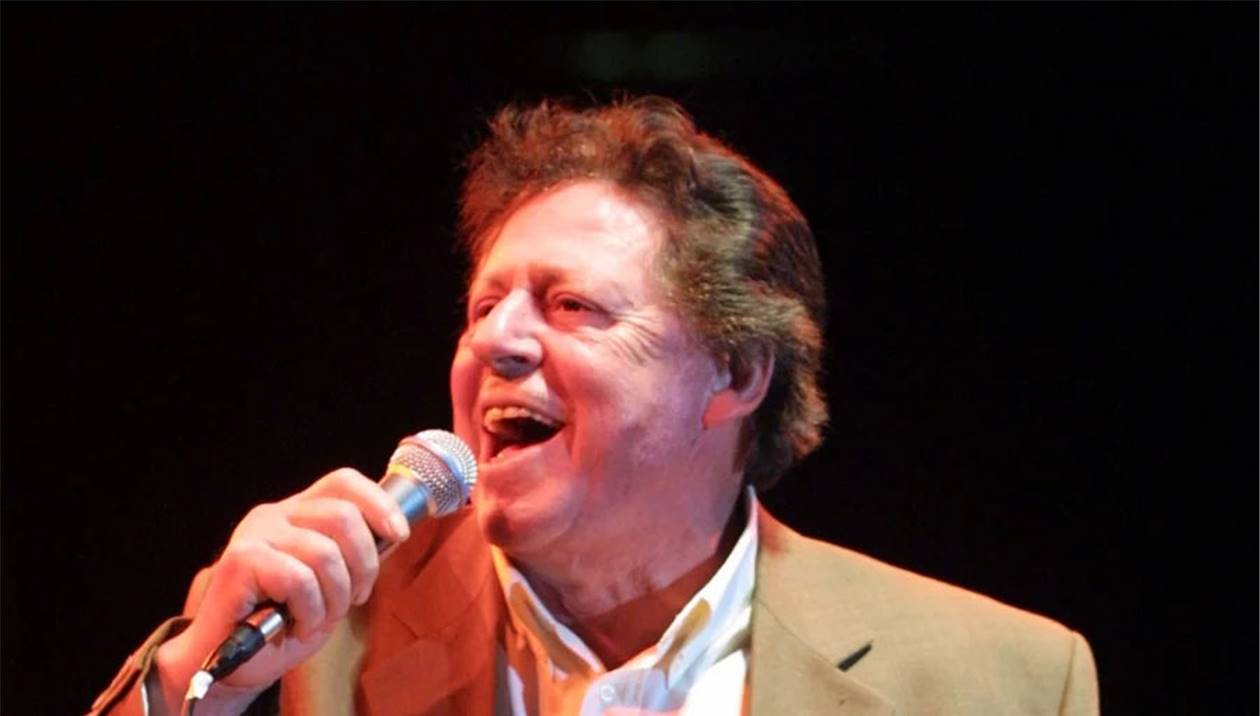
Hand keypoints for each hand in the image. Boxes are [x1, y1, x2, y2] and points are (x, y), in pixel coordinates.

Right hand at [148, 468, 409, 714]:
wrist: (228, 662)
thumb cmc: (282, 622)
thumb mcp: (332, 582)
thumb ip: (355, 552)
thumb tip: (395, 531)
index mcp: (298, 512)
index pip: (343, 482)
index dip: (378, 503)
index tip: (399, 535)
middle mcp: (274, 514)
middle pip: (343, 516)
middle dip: (363, 566)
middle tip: (353, 600)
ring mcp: (254, 534)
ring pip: (325, 553)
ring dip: (335, 598)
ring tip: (319, 619)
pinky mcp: (239, 560)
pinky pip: (299, 579)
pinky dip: (309, 611)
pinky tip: (295, 624)